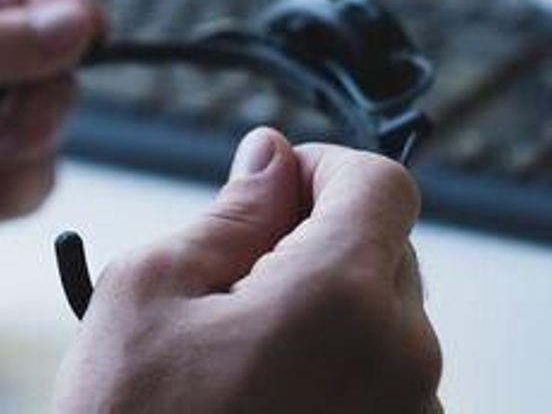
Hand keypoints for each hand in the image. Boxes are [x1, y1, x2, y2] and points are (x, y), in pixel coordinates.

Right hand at [53, 127, 440, 412]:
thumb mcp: (148, 291)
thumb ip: (229, 214)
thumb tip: (270, 161)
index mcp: (342, 300)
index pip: (381, 184)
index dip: (323, 168)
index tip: (277, 185)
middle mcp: (403, 363)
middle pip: (387, 251)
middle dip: (318, 244)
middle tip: (233, 277)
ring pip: (384, 323)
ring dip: (325, 314)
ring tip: (236, 356)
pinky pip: (382, 385)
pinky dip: (334, 372)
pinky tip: (261, 396)